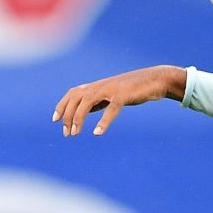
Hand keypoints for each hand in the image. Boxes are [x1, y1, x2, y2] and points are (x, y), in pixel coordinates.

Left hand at [53, 65, 186, 136]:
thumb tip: (84, 111)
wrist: (157, 79)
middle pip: (76, 98)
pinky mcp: (124, 94)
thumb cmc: (136, 88)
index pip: (73, 93)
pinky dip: (103, 121)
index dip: (62, 105)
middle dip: (68, 116)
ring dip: (78, 118)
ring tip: (75, 133)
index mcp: (99, 86)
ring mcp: (112, 89)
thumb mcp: (113, 95)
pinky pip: (111, 109)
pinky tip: (97, 132)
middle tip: (68, 134)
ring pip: (87, 102)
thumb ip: (99, 101)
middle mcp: (102, 86)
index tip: (55, 120)